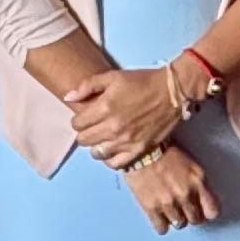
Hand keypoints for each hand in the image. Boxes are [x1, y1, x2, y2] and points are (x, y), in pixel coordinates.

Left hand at [66, 65, 190, 166]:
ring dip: (96, 146)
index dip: (78, 120)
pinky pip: (115, 164)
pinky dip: (110, 158)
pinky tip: (113, 149)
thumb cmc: (141, 82)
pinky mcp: (138, 150)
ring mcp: (125, 141)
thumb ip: (87, 86)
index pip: (76, 124)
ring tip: (103, 138)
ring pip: (96, 153)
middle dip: (84, 133)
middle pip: (84, 140)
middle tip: (93, 127)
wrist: (171, 92)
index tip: (85, 117)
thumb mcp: (112, 76)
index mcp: (104, 108)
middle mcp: (112, 128)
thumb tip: (68, 98)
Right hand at [123, 142, 219, 232]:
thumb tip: (200, 200)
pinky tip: (158, 215)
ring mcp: (169, 203)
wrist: (140, 149)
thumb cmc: (164, 152)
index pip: (212, 210)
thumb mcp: (190, 164)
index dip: (206, 212)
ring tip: (168, 208)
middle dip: (190, 215)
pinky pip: (162, 228)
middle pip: (195, 219)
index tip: (202, 210)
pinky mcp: (151, 208)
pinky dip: (161, 224)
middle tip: (183, 208)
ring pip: (179, 224)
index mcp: (198, 181)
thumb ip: (197, 183)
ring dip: (175, 218)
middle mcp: (186, 194)